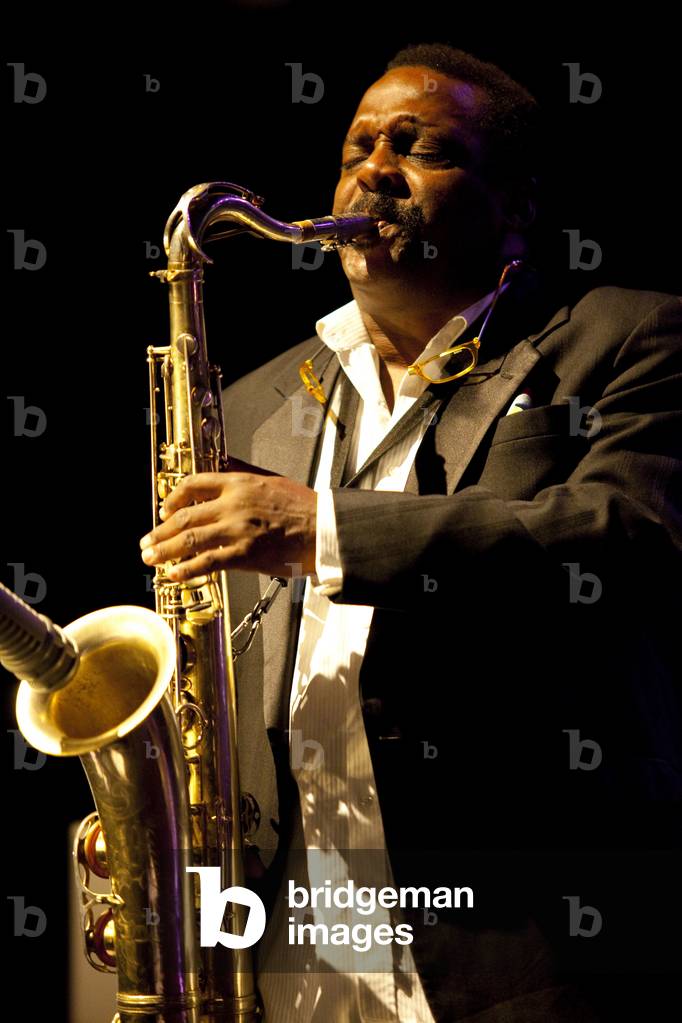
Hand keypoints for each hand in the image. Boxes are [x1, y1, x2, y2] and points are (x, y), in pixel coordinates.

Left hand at [139, 456, 317, 581]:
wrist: (323, 530)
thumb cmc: (304, 507)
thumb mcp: (270, 479)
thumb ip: (243, 472)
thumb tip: (224, 463)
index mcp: (239, 483)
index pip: (194, 485)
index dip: (173, 498)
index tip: (164, 509)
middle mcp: (233, 504)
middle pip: (185, 516)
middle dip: (160, 530)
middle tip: (147, 541)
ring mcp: (237, 530)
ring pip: (190, 539)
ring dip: (165, 550)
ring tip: (151, 557)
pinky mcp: (244, 554)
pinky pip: (207, 562)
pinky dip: (186, 569)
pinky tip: (174, 574)